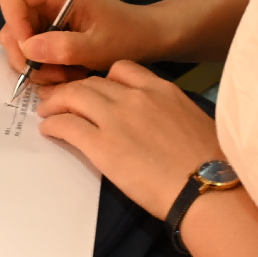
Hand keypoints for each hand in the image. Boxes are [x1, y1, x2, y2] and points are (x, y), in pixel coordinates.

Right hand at [0, 0, 170, 87]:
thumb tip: (28, 49)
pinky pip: (32, 50)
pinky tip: (66, 73)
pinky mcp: (48, 29)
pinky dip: (45, 67)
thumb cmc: (127, 35)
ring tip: (65, 76)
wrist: (145, 37)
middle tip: (53, 75)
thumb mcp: (98, 46)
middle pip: (11, 23)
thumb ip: (64, 47)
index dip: (13, 22)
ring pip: (20, 42)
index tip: (31, 51)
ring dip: (38, 66)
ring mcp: (46, 13)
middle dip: (27, 55)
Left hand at [36, 61, 221, 217]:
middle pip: (92, 82)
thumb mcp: (191, 122)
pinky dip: (53, 124)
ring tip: (47, 111)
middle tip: (59, 98)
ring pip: (74, 97)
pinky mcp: (101, 145)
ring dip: (56, 102)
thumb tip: (156, 125)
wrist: (206, 187)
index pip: (122, 70)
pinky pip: (66, 125)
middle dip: (73, 90)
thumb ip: (167, 113)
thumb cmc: (210, 163)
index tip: (94, 89)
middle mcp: (135, 97)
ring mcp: (116, 119)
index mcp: (161, 89)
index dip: (102, 79)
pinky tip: (48, 129)